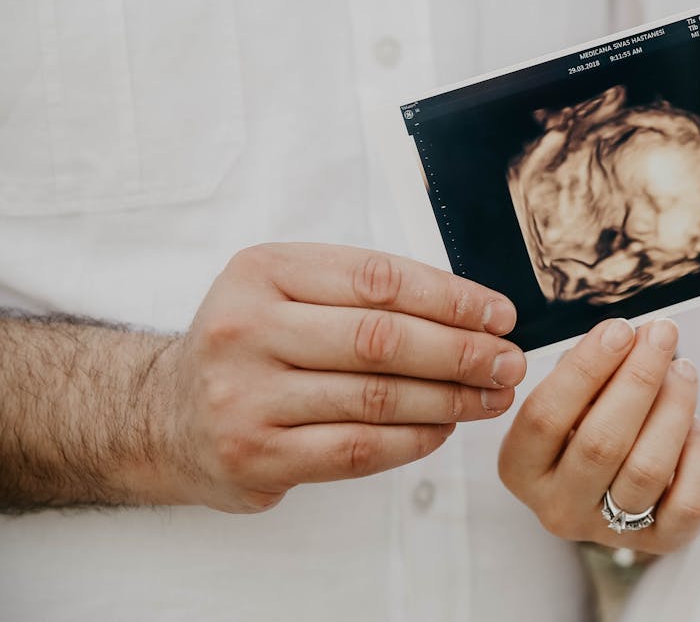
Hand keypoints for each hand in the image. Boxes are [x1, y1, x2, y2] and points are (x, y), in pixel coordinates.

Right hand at [154, 243, 525, 512]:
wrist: (163, 416)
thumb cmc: (252, 343)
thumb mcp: (286, 290)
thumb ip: (362, 291)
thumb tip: (473, 311)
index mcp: (262, 271)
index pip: (377, 279)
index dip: (450, 298)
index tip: (499, 314)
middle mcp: (246, 329)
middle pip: (381, 340)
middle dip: (461, 351)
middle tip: (508, 361)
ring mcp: (245, 396)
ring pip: (376, 398)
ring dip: (450, 399)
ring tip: (492, 395)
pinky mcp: (254, 455)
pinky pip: (358, 448)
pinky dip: (414, 439)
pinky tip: (445, 428)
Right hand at [498, 318, 699, 553]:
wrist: (609, 486)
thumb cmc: (584, 427)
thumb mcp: (567, 401)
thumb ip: (587, 372)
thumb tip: (629, 337)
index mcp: (521, 468)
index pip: (545, 415)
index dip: (585, 368)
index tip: (618, 329)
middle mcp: (557, 506)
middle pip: (601, 442)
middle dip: (638, 378)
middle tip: (661, 334)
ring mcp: (606, 530)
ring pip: (647, 469)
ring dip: (672, 408)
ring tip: (682, 370)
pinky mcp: (657, 542)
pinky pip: (687, 503)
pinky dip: (697, 456)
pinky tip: (693, 424)